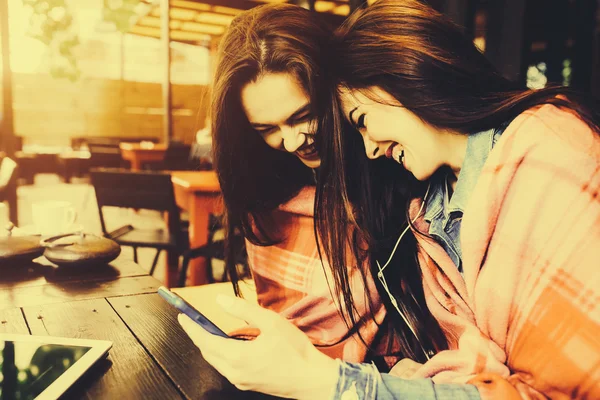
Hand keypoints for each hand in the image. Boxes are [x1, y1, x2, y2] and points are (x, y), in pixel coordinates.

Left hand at [178, 295, 338, 399]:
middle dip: (199, 336)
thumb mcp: (271, 322)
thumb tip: (220, 300)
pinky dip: (222, 354)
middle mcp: (234, 372)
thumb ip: (243, 310)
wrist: (312, 379)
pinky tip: (230, 345)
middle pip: (208, 352)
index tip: (182, 316)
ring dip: (210, 346)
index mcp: (238, 356)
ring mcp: (241, 381)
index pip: (205, 340)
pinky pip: (227, 368)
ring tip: (209, 330)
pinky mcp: (248, 384)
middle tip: (193, 321)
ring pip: (216, 361)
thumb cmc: (295, 351)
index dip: (192, 327)